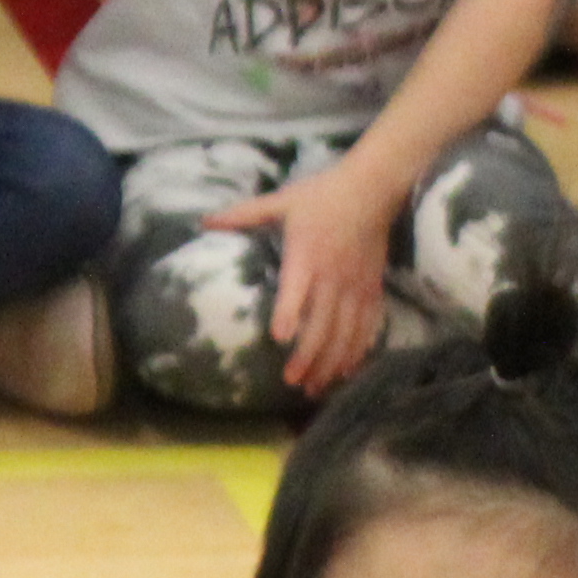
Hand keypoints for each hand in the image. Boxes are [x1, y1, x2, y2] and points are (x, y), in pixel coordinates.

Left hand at [205, 156, 402, 395]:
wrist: (372, 188)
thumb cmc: (323, 195)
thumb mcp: (282, 201)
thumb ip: (244, 215)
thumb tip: (204, 222)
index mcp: (306, 256)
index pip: (297, 288)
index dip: (290, 312)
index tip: (279, 337)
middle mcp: (332, 276)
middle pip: (323, 324)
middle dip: (309, 356)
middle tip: (292, 382)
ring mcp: (356, 286)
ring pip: (346, 333)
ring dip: (330, 363)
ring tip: (315, 388)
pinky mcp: (372, 290)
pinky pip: (368, 327)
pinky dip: (357, 352)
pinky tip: (346, 372)